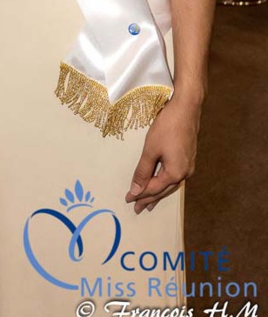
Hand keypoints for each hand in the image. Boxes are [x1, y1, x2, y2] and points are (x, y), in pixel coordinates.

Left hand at [125, 96, 200, 213]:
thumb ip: (143, 171)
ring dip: (158, 192)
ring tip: (149, 202)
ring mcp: (189, 166)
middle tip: (137, 208)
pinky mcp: (188, 157)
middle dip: (149, 199)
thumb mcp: (151, 149)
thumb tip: (136, 191)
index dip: (140, 195)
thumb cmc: (167, 127)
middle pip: (164, 190)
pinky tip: (162, 183)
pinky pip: (175, 176)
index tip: (128, 200)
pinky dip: (165, 182)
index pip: (154, 189)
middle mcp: (185, 173)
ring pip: (170, 184)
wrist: (186, 107)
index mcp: (175, 173)